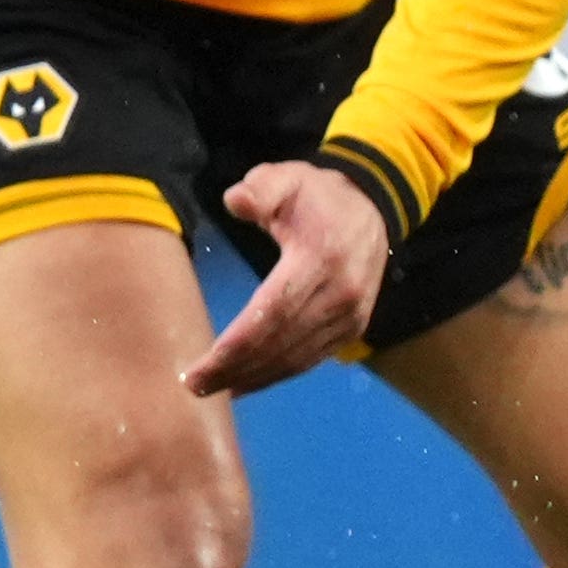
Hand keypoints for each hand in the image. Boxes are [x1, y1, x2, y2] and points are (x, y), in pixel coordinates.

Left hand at [185, 159, 387, 397]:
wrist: (373, 207)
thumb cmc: (317, 195)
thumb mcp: (286, 177)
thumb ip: (260, 188)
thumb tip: (236, 202)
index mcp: (320, 260)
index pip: (272, 314)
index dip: (235, 346)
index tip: (199, 366)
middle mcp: (340, 296)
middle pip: (281, 344)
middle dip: (236, 370)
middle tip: (195, 386)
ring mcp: (350, 317)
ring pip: (296, 359)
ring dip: (254, 379)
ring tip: (214, 391)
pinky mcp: (352, 328)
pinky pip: (310, 359)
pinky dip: (277, 375)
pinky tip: (248, 384)